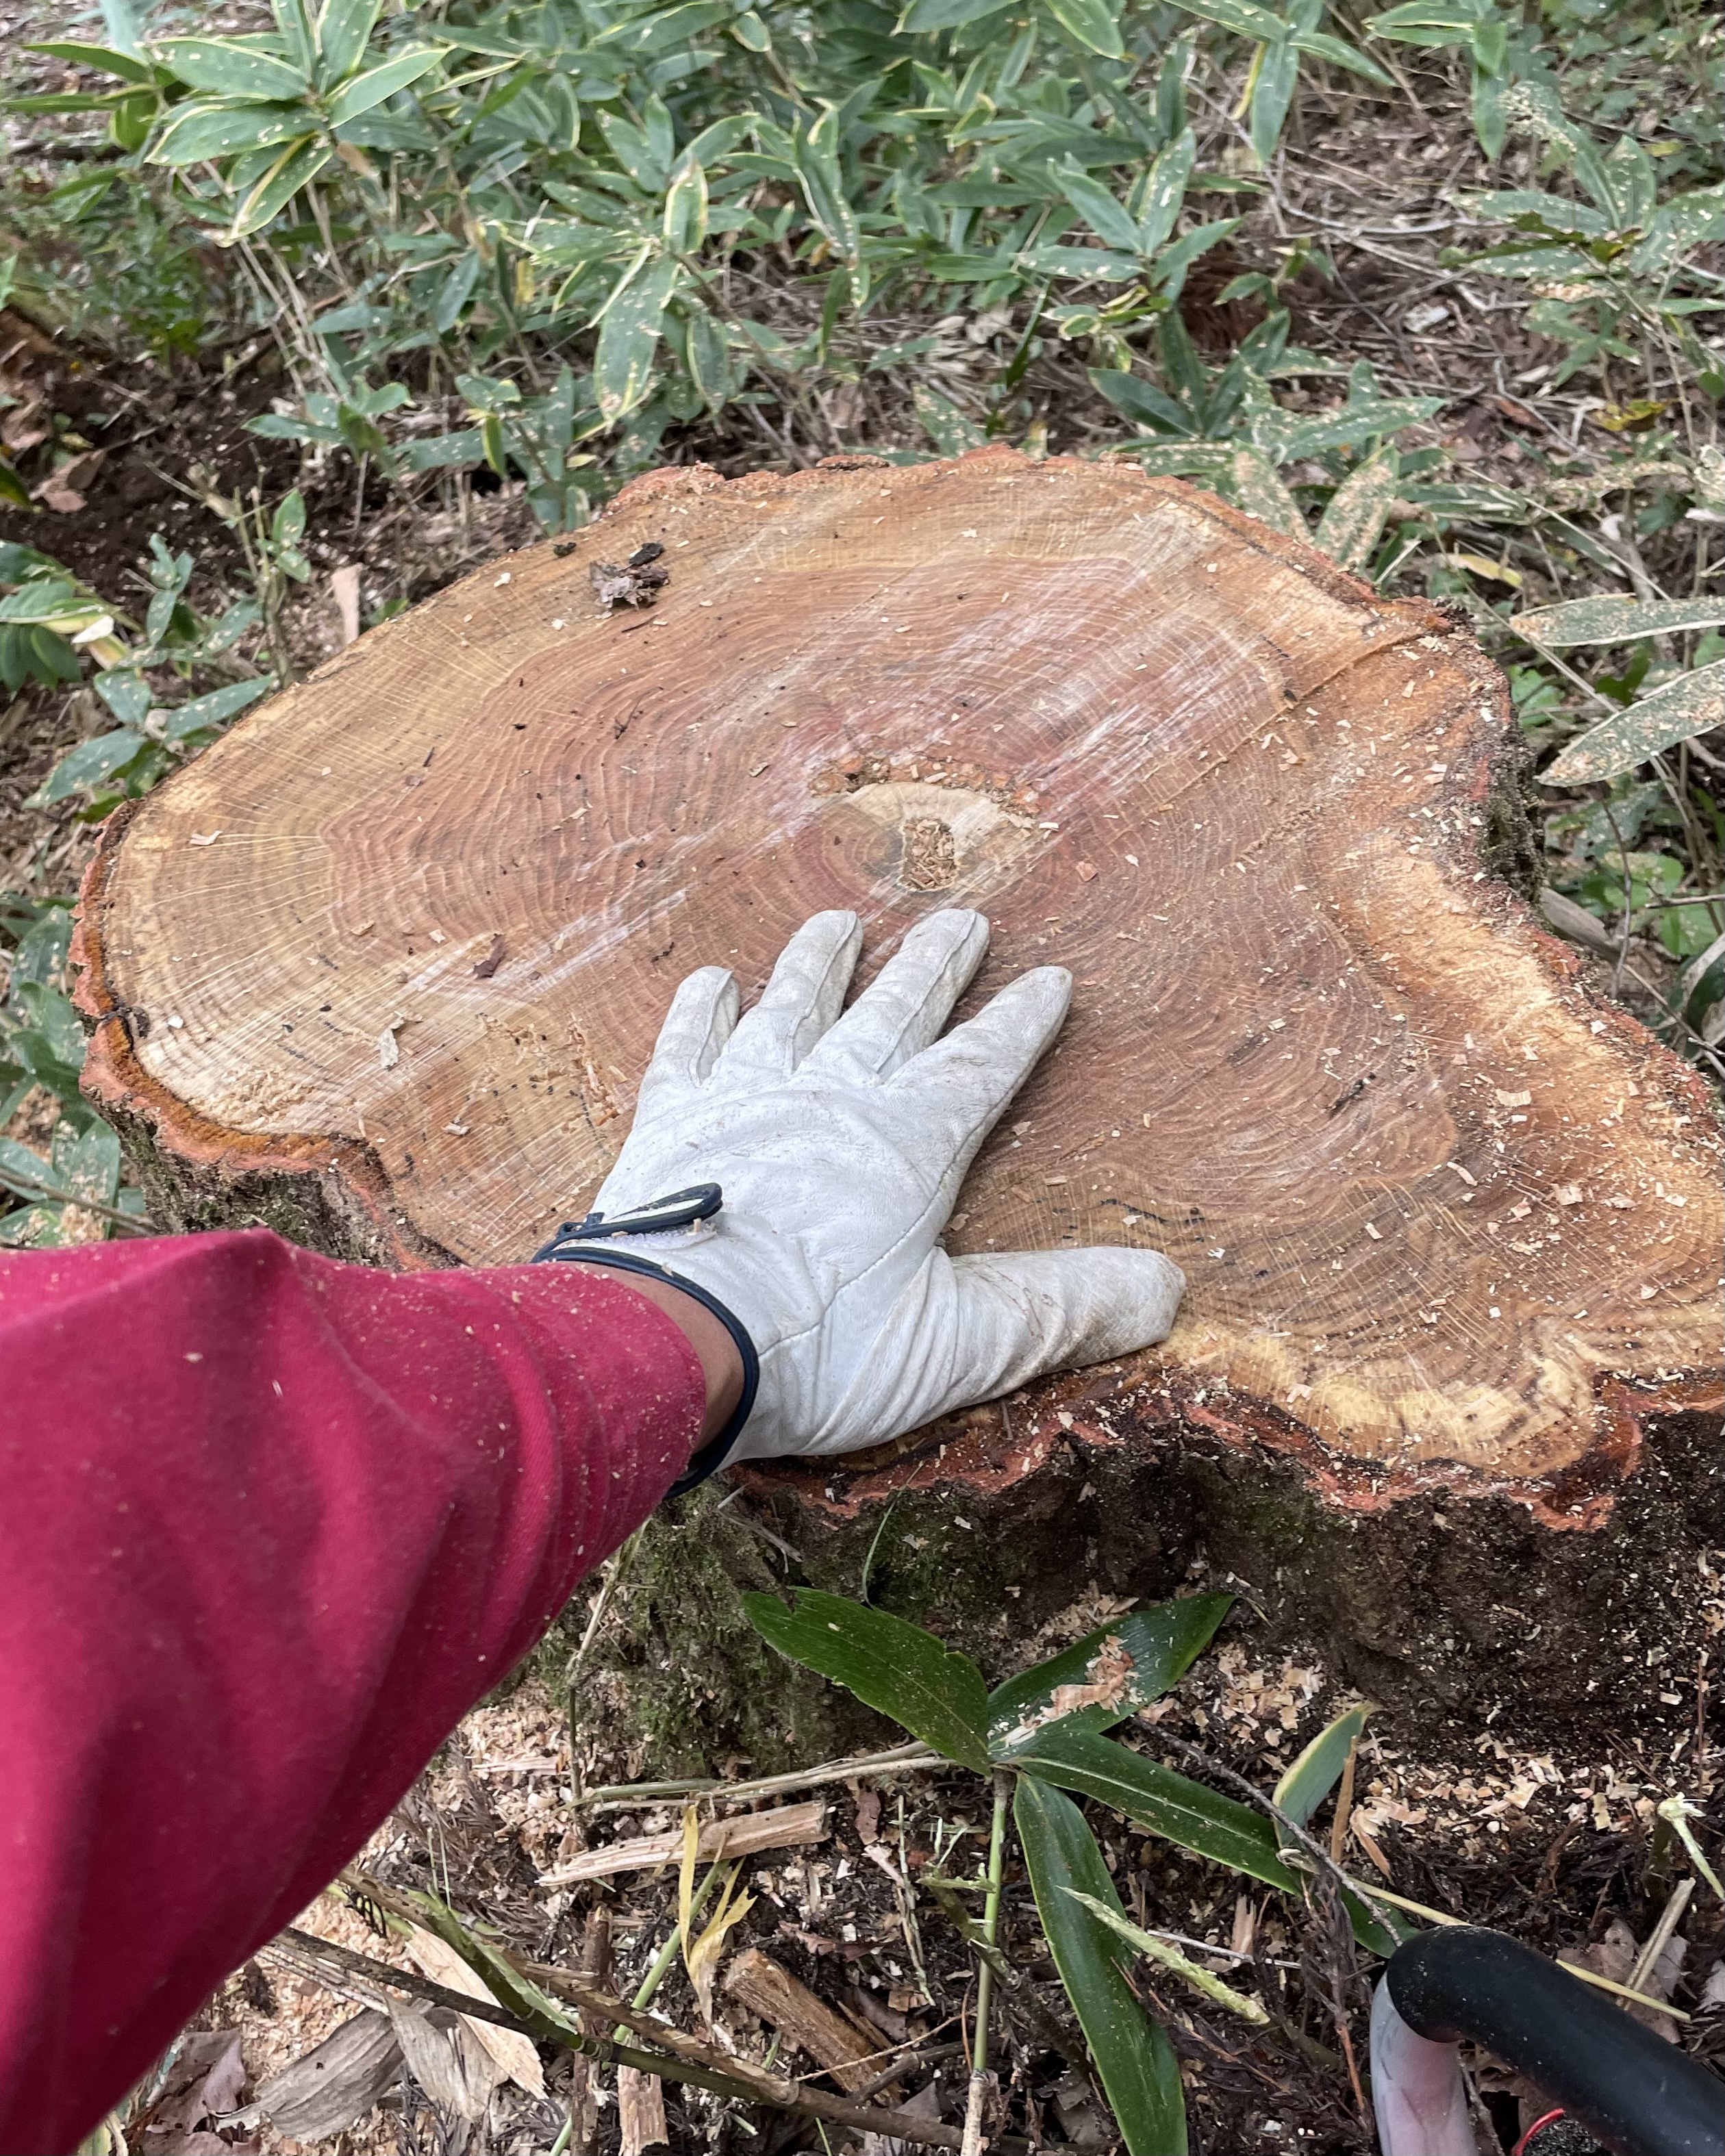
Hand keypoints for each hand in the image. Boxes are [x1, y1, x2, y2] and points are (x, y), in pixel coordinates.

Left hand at [553, 908, 1183, 1464]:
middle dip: (933, 968)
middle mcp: (829, 1099)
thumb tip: (1168, 1290)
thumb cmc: (817, 1351)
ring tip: (840, 923)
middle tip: (962, 919)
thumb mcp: (960, 1343)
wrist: (666, 1344)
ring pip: (791, 1010)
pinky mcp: (669, 1126)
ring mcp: (742, 1102)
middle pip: (892, 1015)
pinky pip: (689, 1049)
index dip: (1019, 1023)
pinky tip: (712, 981)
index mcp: (908, 1145)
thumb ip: (1058, 1308)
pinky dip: (702, 1013)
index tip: (1050, 977)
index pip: (980, 1066)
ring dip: (818, 965)